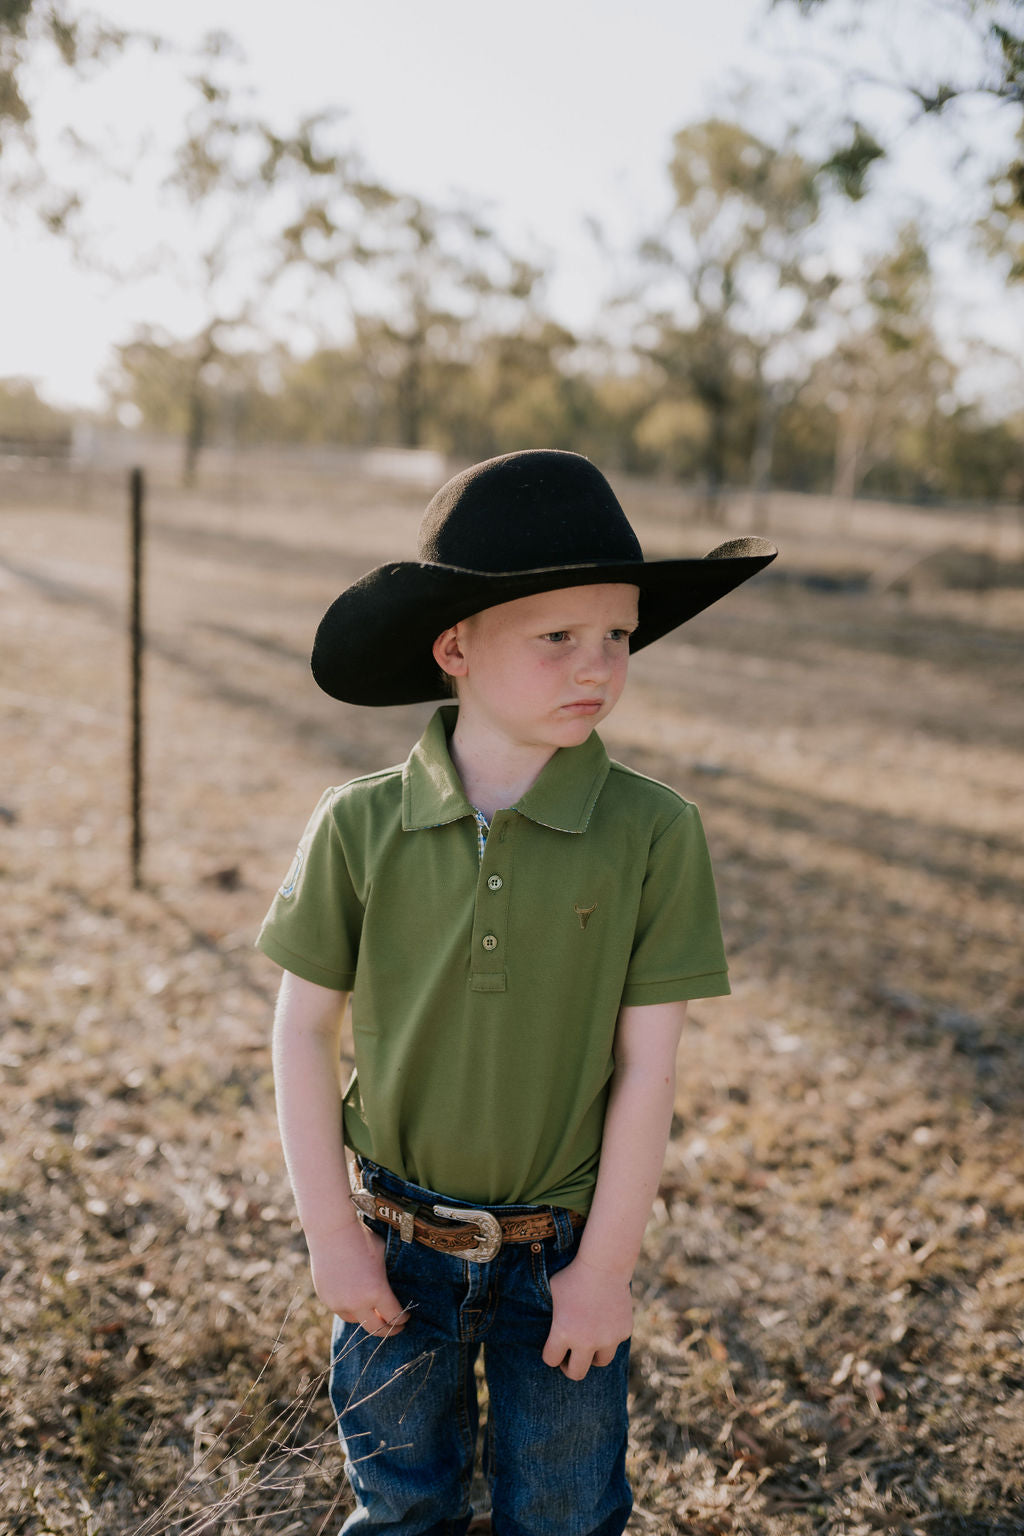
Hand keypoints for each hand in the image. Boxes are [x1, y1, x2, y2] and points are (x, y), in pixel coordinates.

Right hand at [307, 1218, 408, 1336]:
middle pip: (376, 1329)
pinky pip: (342, 1311)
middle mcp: (357, 1302)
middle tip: (396, 1327)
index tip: (406, 1318)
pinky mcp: (327, 1299)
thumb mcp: (383, 1257)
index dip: (402, 1319)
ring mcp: (339, 1303)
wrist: (331, 1230)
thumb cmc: (362, 1238)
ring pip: (357, 1321)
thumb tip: (394, 1291)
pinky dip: (351, 1309)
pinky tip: (357, 1301)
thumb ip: (386, 1279)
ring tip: (374, 1313)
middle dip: (388, 1330)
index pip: (394, 1316)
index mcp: (377, 1291)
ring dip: (367, 1319)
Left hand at [541, 1254, 632, 1380]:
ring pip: (599, 1362)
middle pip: (576, 1373)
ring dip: (592, 1356)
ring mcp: (607, 1338)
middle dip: (570, 1368)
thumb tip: (536, 1325)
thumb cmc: (572, 1275)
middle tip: (570, 1359)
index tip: (553, 1349)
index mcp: (562, 1332)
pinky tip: (605, 1322)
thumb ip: (550, 1315)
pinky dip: (609, 1337)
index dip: (550, 1354)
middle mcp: (585, 1341)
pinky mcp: (623, 1332)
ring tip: (589, 1344)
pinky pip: (614, 1343)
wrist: (604, 1264)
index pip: (551, 1360)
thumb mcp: (552, 1292)